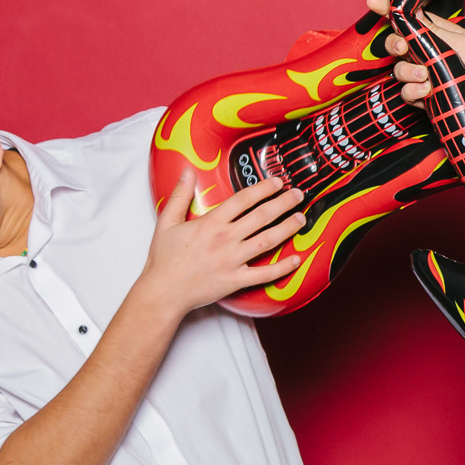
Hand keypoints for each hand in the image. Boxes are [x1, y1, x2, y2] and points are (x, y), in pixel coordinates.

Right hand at [137, 171, 304, 316]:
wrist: (163, 292)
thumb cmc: (164, 259)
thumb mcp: (167, 222)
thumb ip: (180, 195)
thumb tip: (187, 172)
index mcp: (211, 223)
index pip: (243, 199)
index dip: (263, 189)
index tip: (277, 182)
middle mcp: (225, 239)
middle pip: (261, 216)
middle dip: (283, 203)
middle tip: (298, 195)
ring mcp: (233, 260)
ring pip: (268, 241)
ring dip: (287, 228)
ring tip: (302, 218)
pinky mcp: (236, 280)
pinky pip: (264, 274)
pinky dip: (282, 268)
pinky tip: (296, 259)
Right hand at [368, 1, 464, 126]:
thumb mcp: (456, 41)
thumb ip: (427, 29)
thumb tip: (404, 10)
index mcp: (436, 33)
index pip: (407, 19)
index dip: (389, 10)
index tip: (373, 2)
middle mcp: (428, 53)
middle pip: (395, 44)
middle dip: (393, 44)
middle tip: (403, 47)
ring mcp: (427, 75)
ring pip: (399, 71)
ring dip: (407, 72)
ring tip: (425, 76)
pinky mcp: (428, 97)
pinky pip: (407, 94)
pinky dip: (413, 92)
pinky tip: (427, 92)